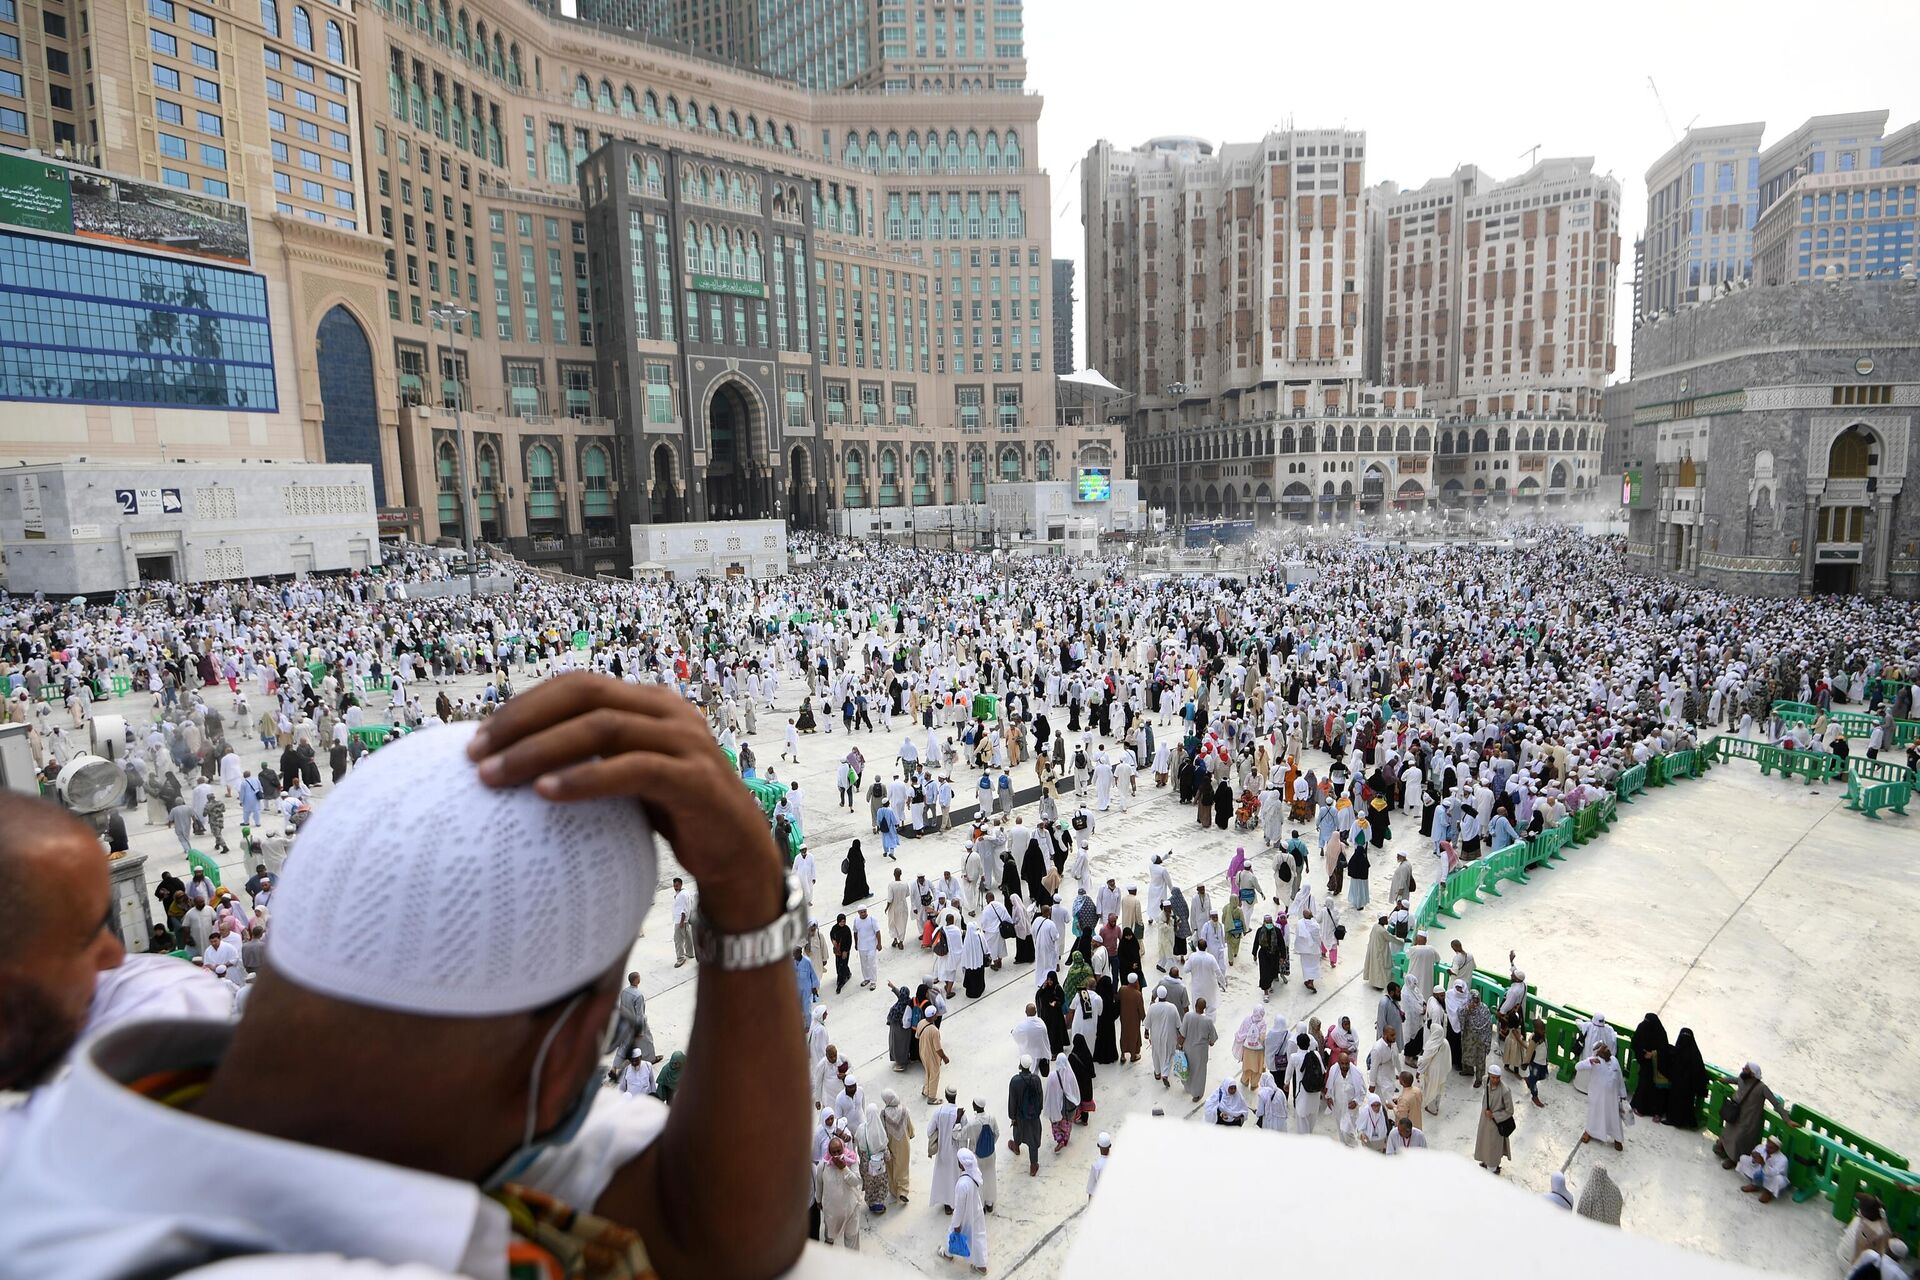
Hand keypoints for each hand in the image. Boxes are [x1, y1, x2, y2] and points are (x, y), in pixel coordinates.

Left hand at [469, 673, 783, 931]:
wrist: (739, 853)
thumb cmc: (675, 814)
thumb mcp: (629, 775)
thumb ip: (592, 757)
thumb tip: (511, 763)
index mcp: (649, 702)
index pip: (577, 684)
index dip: (525, 705)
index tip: (477, 738)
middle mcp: (668, 711)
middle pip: (584, 695)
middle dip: (522, 721)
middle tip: (475, 756)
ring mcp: (686, 742)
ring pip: (603, 726)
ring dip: (541, 749)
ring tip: (497, 777)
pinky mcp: (695, 779)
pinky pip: (631, 769)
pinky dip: (584, 779)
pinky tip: (546, 795)